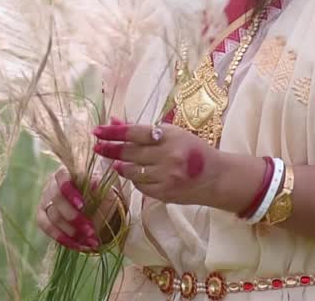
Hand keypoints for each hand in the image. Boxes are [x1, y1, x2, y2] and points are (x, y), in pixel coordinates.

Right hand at [35, 167, 102, 251]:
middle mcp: (53, 183)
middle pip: (55, 198)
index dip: (69, 191)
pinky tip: (77, 245)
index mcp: (68, 172)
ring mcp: (45, 199)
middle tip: (90, 231)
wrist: (96, 206)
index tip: (82, 205)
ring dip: (71, 231)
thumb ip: (103, 191)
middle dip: (73, 217)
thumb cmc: (101, 195)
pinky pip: (46, 227)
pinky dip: (62, 237)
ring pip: (52, 215)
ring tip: (89, 241)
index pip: (62, 176)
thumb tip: (95, 186)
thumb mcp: (107, 192)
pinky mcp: (42, 215)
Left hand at [92, 121, 228, 207]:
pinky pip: (140, 186)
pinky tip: (134, 174)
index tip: (97, 131)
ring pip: (131, 171)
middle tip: (97, 146)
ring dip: (120, 166)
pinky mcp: (165, 193)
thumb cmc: (193, 151)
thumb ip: (143, 130)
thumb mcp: (172, 134)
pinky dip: (134, 179)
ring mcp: (166, 177)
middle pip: (129, 152)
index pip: (134, 133)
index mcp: (170, 136)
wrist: (217, 177)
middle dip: (109, 149)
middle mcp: (168, 156)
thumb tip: (114, 122)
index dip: (113, 132)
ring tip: (115, 161)